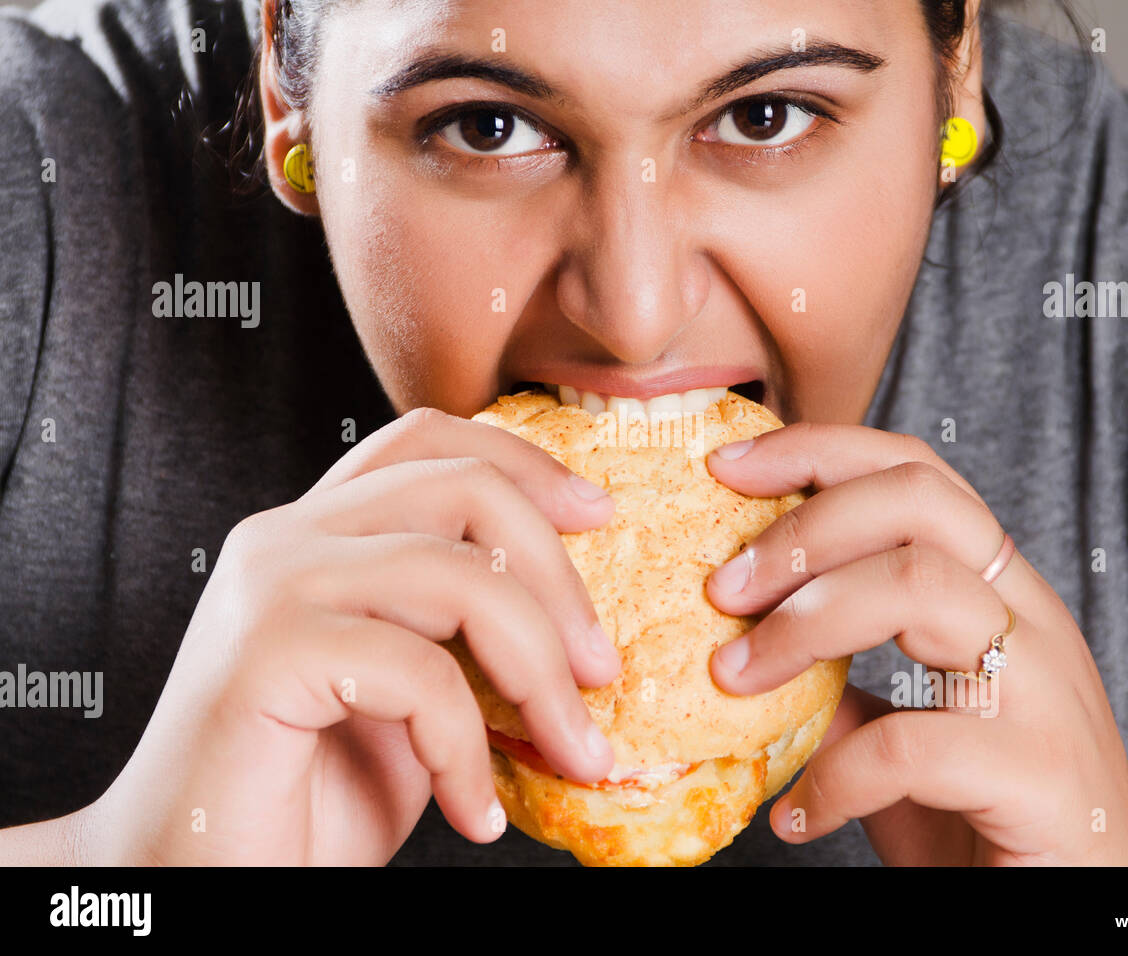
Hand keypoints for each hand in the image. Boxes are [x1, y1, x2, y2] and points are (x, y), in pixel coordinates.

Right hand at [81, 407, 619, 864]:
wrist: (198, 877)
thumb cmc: (311, 792)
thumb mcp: (417, 693)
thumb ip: (468, 635)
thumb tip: (583, 624)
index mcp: (321, 533)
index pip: (429, 442)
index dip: (525, 463)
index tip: (600, 515)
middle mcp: (288, 538)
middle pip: (462, 487)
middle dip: (559, 578)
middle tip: (602, 670)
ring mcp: (272, 588)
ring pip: (456, 575)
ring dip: (539, 673)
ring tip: (573, 751)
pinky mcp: (265, 655)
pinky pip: (419, 674)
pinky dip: (469, 752)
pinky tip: (476, 810)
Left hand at [703, 423, 1127, 864]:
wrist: (1099, 903)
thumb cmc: (988, 810)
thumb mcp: (900, 729)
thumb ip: (839, 682)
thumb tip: (737, 643)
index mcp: (998, 591)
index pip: (914, 474)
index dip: (820, 451)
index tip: (728, 467)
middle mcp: (1030, 618)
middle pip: (917, 501)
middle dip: (801, 528)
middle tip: (721, 589)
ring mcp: (1043, 690)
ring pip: (921, 586)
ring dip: (804, 624)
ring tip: (734, 680)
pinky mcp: (1038, 774)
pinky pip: (910, 744)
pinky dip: (834, 777)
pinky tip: (801, 814)